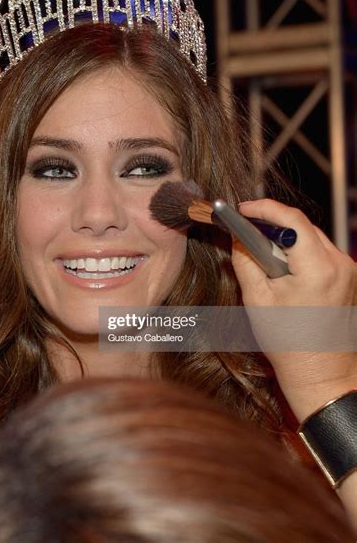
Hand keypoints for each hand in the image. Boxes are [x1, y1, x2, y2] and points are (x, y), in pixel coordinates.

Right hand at [230, 198, 356, 419]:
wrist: (321, 375)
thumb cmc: (288, 343)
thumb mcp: (257, 299)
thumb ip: (246, 260)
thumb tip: (237, 235)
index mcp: (318, 269)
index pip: (292, 220)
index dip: (264, 209)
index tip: (242, 209)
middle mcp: (340, 264)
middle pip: (303, 226)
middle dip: (273, 224)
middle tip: (245, 229)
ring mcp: (349, 271)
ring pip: (312, 237)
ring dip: (287, 239)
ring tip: (263, 255)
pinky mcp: (349, 278)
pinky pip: (321, 252)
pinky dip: (300, 252)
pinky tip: (283, 268)